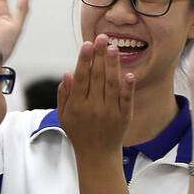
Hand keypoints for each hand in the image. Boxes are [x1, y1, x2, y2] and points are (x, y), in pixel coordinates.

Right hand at [57, 34, 134, 154]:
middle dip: (99, 56)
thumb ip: (65, 94)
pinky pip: (126, 99)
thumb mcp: (64, 115)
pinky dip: (128, 87)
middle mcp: (93, 107)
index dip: (84, 60)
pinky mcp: (124, 116)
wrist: (97, 155)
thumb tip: (67, 73)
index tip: (87, 44)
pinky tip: (129, 73)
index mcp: (78, 105)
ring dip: (113, 65)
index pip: (81, 78)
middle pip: (97, 77)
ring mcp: (110, 112)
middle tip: (102, 37)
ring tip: (113, 48)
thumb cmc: (79, 132)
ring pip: (112, 84)